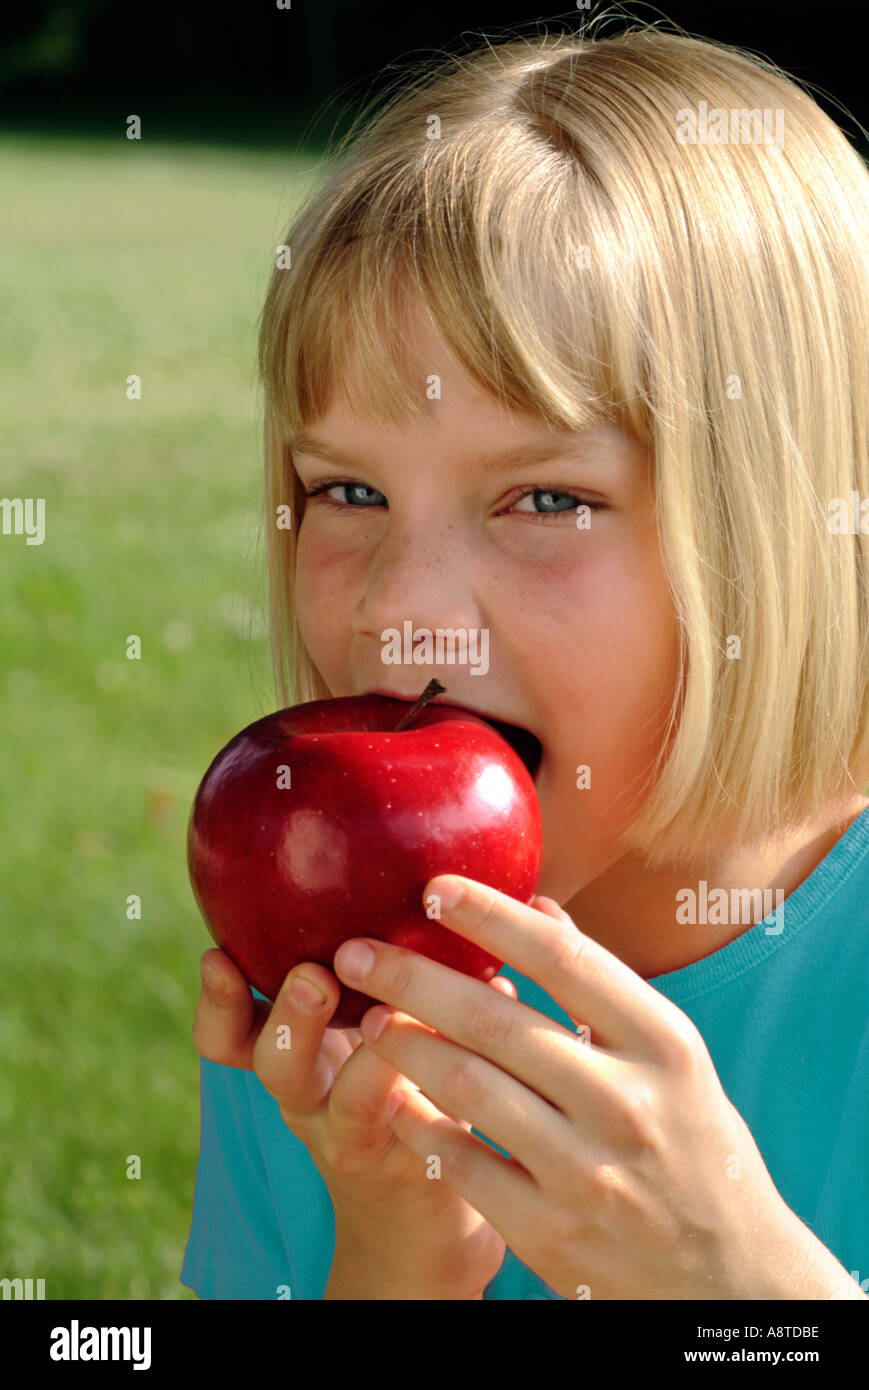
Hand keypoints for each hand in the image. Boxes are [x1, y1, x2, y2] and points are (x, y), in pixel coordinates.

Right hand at [192, 947, 511, 1297]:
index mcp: (291, 1056)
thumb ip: (377, 960)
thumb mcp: (364, 1023)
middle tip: (312, 977)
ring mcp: (363, 1133)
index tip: (216, 954)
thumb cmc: (393, 1082)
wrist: (424, 1203)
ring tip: (393, 1019)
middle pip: (274, 1064)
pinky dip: (456, 1067)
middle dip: (288, 1016)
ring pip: (352, 1101)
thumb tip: (434, 871)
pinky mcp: (419, 1158)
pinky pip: (429, 1121)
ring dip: (371, 1057)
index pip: (229, 1034)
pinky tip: (487, 1019)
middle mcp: (312, 1097)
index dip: (217, 1001)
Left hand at [332, 876, 803, 1300]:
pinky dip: (421, 1125)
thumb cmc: (689, 1140)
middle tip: (357, 950)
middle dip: (413, 977)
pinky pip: (465, 1164)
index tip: (433, 887)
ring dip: (407, 1046)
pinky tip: (391, 1097)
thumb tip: (537, 909)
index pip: (565, 959)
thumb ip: (603, 984)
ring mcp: (588, 1172)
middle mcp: (627, 1103)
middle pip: (499, 1020)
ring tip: (368, 1017)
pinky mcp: (551, 1231)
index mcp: (662, 1044)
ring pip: (472, 1088)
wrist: (726, 1274)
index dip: (491, 917)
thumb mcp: (670, 1057)